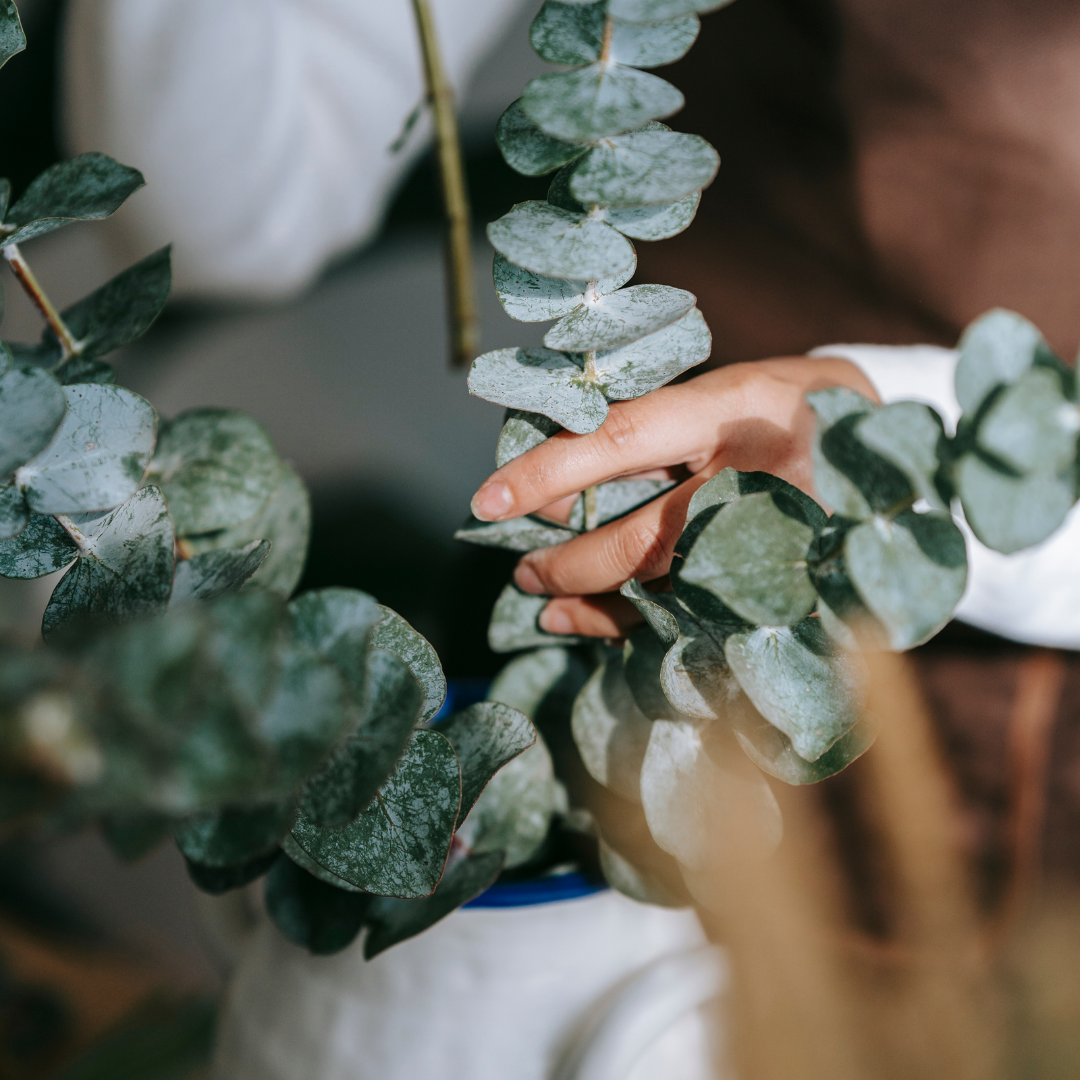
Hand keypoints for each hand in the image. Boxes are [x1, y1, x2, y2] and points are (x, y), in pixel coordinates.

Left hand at [469, 356, 876, 637]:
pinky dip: (638, 624)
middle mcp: (762, 478)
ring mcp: (783, 543)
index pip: (624, 438)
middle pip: (646, 538)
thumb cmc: (790, 409)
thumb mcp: (730, 392)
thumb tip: (553, 480)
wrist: (899, 454)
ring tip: (544, 596)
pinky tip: (593, 621)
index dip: (550, 471)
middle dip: (570, 561)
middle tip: (523, 566)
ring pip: (670, 590)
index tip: (486, 498)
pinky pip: (700, 619)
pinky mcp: (795, 590)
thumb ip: (654, 428)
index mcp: (738, 407)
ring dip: (595, 601)